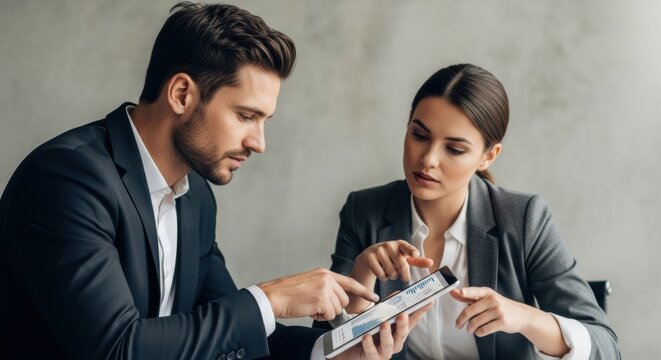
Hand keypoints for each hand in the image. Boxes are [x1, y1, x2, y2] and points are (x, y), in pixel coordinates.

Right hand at [258, 268, 378, 319]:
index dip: (363, 291)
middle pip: (344, 300)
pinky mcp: (322, 299)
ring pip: (337, 308)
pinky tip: (309, 310)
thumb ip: (325, 288)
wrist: (274, 296)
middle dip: (333, 307)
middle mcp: (327, 278)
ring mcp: (325, 288)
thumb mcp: (310, 283)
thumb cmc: (289, 293)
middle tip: (316, 306)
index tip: (374, 297)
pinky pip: (329, 314)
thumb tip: (337, 302)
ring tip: (310, 306)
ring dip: (325, 312)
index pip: (350, 282)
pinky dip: (320, 316)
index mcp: (325, 273)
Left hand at [334, 302, 432, 359]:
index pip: (412, 320)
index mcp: (399, 332)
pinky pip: (371, 352)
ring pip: (388, 344)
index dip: (420, 311)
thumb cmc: (368, 330)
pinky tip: (366, 337)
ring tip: (384, 324)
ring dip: (386, 334)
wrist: (351, 348)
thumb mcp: (378, 316)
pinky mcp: (371, 358)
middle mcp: (395, 343)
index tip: (429, 301)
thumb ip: (388, 306)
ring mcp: (384, 352)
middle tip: (403, 314)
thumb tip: (398, 294)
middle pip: (402, 334)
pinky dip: (369, 344)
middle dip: (403, 324)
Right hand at [347, 240, 431, 312]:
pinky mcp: (369, 258)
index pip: (407, 247)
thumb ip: (417, 261)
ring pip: (391, 272)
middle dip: (404, 275)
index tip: (415, 255)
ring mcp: (378, 250)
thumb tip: (431, 262)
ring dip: (392, 276)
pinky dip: (383, 278)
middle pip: (402, 266)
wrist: (370, 255)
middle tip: (404, 278)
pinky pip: (381, 275)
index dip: (411, 251)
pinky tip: (382, 273)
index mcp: (400, 244)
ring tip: (390, 272)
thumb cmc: (392, 257)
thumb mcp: (404, 257)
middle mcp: (389, 245)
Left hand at [451, 287, 532, 336]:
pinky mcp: (502, 322)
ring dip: (470, 328)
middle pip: (470, 310)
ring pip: (476, 322)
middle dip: (461, 320)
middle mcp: (492, 300)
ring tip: (470, 329)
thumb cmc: (500, 306)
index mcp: (487, 292)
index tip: (461, 292)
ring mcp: (498, 311)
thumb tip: (453, 292)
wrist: (522, 316)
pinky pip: (484, 329)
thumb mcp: (486, 298)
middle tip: (458, 325)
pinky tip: (479, 331)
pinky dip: (479, 332)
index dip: (467, 292)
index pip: (475, 291)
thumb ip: (469, 296)